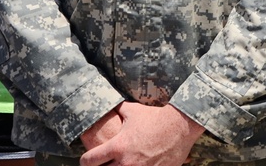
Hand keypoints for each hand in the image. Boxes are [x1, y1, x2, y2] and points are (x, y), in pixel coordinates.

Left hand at [79, 102, 203, 165]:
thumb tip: (108, 105)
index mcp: (117, 146)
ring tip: (121, 164)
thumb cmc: (155, 116)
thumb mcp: (133, 110)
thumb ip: (118, 110)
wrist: (180, 125)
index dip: (85, 161)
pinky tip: (138, 165)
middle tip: (105, 163)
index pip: (89, 161)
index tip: (88, 159)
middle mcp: (125, 162)